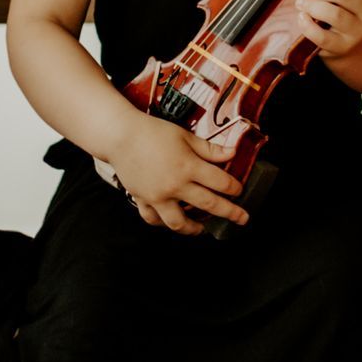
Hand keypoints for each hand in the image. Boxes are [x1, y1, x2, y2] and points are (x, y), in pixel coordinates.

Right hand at [110, 113, 247, 236]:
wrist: (121, 136)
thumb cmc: (153, 132)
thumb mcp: (185, 136)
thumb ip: (209, 149)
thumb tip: (232, 153)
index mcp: (188, 166)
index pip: (220, 182)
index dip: (234, 187)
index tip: (239, 190)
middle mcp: (175, 185)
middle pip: (208, 204)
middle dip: (229, 213)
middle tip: (241, 219)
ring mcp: (157, 196)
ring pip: (179, 222)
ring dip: (193, 228)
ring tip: (202, 229)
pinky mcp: (142, 199)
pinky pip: (154, 219)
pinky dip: (163, 223)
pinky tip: (171, 221)